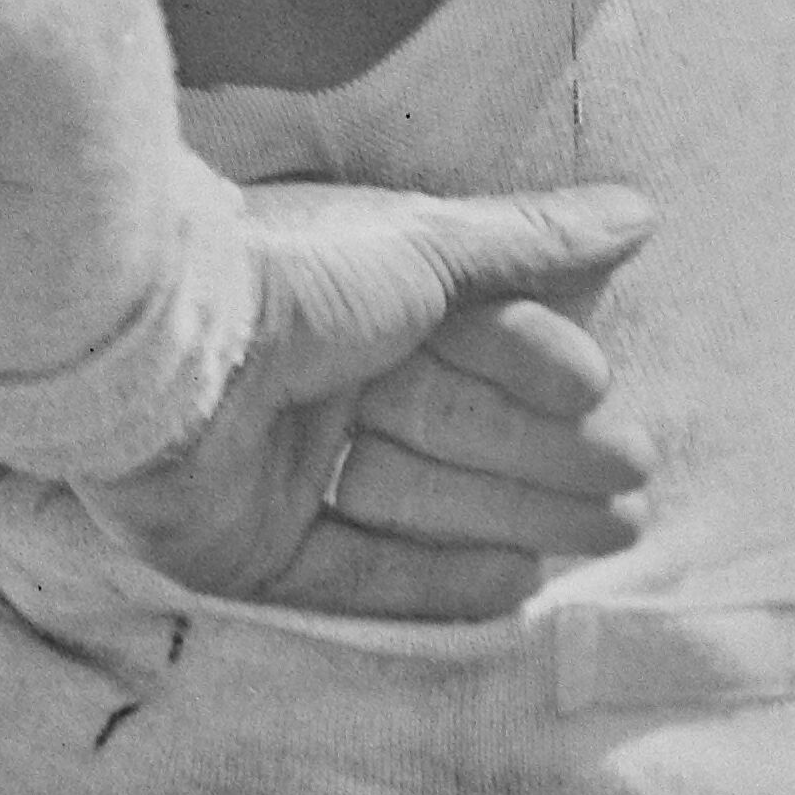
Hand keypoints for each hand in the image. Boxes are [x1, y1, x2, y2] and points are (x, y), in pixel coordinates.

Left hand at [78, 179, 661, 618]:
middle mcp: (305, 384)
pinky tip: (516, 583)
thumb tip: (637, 212)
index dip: (531, 366)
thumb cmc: (291, 274)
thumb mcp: (424, 244)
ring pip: (416, 501)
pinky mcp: (240, 550)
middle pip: (448, 428)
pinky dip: (432, 580)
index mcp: (338, 305)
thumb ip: (526, 242)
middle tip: (633, 487)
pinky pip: (351, 573)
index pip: (455, 345)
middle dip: (544, 456)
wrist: (157, 344)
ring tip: (607, 533)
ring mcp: (271, 472)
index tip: (601, 393)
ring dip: (511, 516)